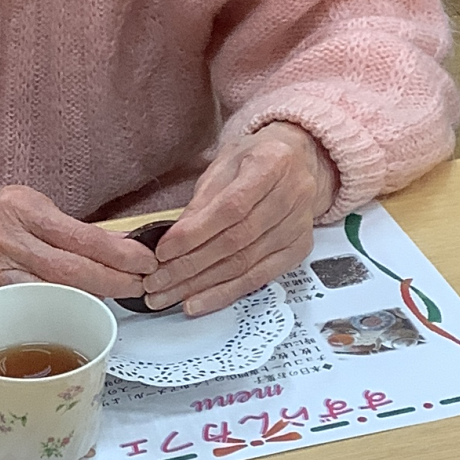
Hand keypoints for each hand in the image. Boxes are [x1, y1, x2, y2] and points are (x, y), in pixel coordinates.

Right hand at [0, 182, 157, 300]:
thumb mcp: (27, 204)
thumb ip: (68, 227)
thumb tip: (118, 247)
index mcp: (21, 209)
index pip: (80, 237)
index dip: (117, 254)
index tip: (145, 262)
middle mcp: (5, 241)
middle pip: (69, 272)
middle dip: (112, 282)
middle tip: (140, 287)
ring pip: (50, 297)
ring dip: (89, 302)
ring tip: (117, 301)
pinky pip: (26, 311)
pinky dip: (55, 314)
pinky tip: (76, 314)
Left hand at [145, 122, 331, 315]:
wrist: (301, 161)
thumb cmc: (257, 158)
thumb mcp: (224, 164)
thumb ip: (201, 200)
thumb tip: (174, 238)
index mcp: (272, 164)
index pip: (231, 208)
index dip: (195, 233)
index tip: (164, 250)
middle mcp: (292, 195)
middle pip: (236, 241)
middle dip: (191, 265)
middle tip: (158, 281)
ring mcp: (298, 226)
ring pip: (244, 264)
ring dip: (202, 284)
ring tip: (169, 294)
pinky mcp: (298, 250)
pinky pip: (258, 278)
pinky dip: (225, 293)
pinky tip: (199, 301)